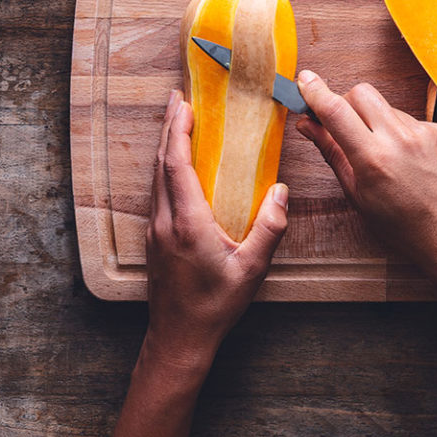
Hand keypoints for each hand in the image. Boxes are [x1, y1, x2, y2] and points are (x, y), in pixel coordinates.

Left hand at [144, 89, 288, 369]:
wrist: (179, 337)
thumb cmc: (216, 305)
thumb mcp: (251, 270)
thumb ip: (269, 229)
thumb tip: (281, 193)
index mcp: (188, 224)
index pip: (177, 166)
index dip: (179, 132)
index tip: (185, 106)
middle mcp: (166, 221)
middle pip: (161, 164)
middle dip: (169, 128)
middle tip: (178, 100)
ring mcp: (156, 229)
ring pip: (155, 177)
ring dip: (165, 146)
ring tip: (176, 122)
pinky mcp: (155, 237)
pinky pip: (156, 191)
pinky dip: (165, 167)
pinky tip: (175, 164)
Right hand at [296, 71, 436, 277]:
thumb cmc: (399, 222)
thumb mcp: (356, 193)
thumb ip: (331, 152)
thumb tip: (307, 124)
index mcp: (373, 160)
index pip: (336, 112)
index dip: (315, 92)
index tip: (304, 80)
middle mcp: (400, 140)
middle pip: (361, 93)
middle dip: (347, 102)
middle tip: (346, 126)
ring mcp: (425, 133)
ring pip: (387, 107)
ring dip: (377, 122)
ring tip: (387, 156)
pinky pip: (411, 120)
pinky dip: (402, 134)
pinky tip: (409, 160)